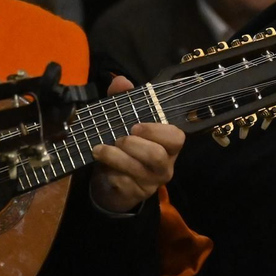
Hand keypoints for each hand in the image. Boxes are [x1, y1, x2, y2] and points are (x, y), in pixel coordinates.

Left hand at [89, 75, 184, 213]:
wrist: (112, 182)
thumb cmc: (123, 147)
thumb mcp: (122, 122)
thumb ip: (123, 101)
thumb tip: (122, 81)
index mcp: (167, 143)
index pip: (176, 137)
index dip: (156, 130)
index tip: (135, 125)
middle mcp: (165, 163)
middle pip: (158, 155)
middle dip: (133, 145)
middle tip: (117, 139)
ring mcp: (153, 181)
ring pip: (139, 170)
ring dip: (115, 157)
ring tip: (99, 149)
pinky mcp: (138, 194)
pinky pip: (125, 184)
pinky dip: (111, 174)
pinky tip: (104, 170)